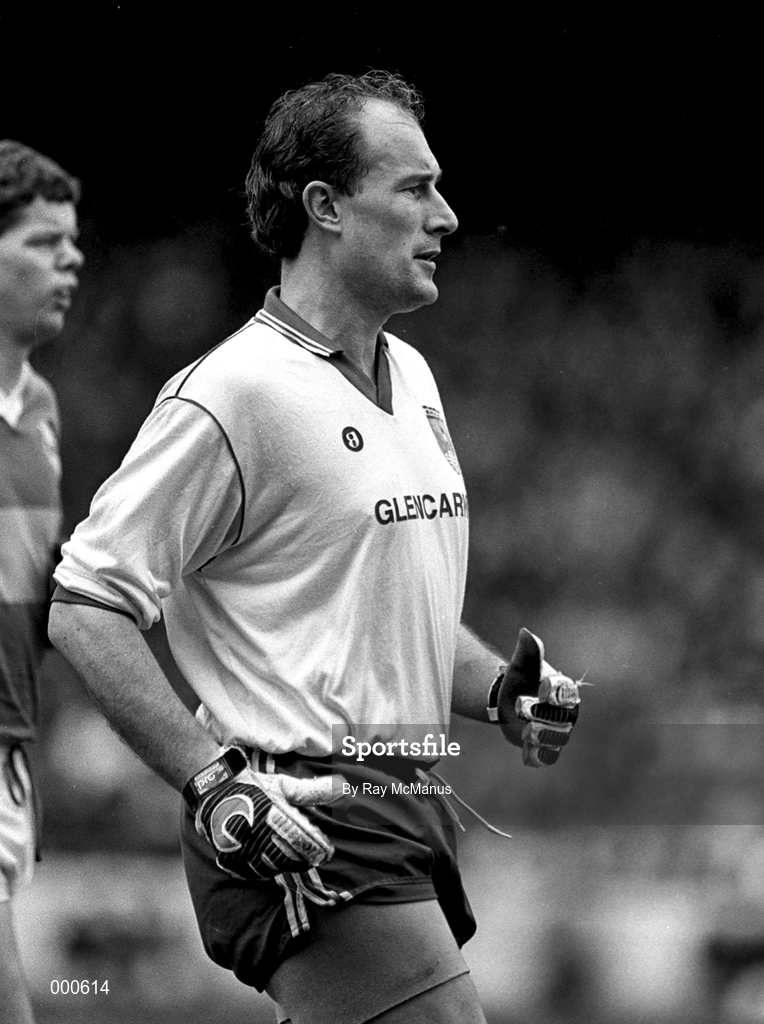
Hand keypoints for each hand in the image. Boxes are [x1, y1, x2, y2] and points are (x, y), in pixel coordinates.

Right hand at [188, 751, 340, 878]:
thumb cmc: (254, 785)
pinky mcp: (232, 858)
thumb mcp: (284, 785)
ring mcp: (245, 850)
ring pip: (274, 868)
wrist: (215, 788)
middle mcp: (262, 837)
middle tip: (312, 855)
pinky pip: (254, 873)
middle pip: (293, 859)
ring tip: (294, 858)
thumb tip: (343, 787)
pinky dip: (266, 869)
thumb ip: (313, 791)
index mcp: (278, 818)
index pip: (307, 844)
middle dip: (305, 859)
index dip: (320, 850)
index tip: (327, 851)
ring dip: (287, 865)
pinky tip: (271, 861)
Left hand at [496, 628, 579, 766]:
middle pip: (562, 719)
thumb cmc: (520, 678)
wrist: (507, 698)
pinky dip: (538, 755)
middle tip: (522, 707)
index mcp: (564, 690)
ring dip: (542, 736)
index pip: (566, 692)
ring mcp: (557, 732)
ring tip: (526, 731)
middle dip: (543, 715)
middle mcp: (566, 713)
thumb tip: (525, 633)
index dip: (555, 691)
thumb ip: (527, 651)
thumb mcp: (522, 664)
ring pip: (557, 740)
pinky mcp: (545, 747)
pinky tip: (527, 750)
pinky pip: (547, 757)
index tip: (540, 687)